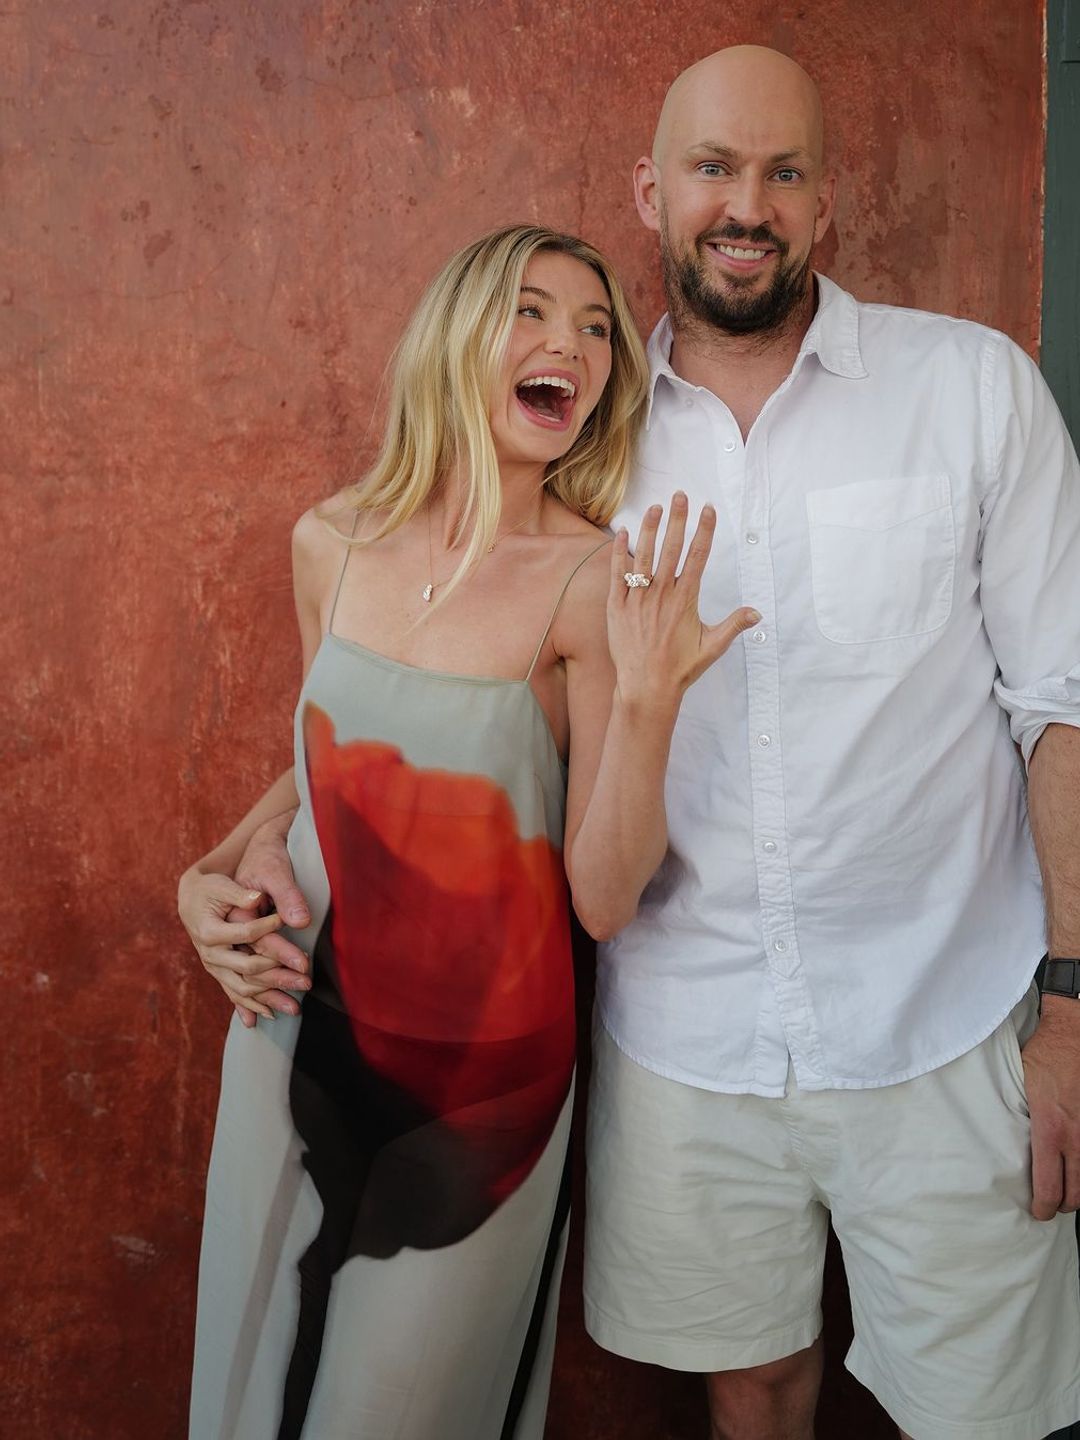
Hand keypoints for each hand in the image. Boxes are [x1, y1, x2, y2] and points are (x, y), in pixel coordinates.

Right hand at [177, 867, 310, 1023]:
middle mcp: (210, 955)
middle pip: (248, 968)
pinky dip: (251, 1007)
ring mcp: (214, 967)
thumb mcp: (222, 886)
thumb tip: (258, 898)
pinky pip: (235, 994)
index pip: (246, 934)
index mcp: (210, 932)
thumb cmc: (209, 890)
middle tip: (306, 977)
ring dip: (270, 999)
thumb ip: (241, 894)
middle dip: (278, 975)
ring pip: (242, 988)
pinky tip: (269, 1016)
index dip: (270, 930)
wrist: (191, 901)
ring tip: (295, 1006)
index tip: (295, 930)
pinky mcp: (219, 973)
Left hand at [609, 492, 758, 707]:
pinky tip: (622, 533)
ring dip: (650, 529)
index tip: (708, 510)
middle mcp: (662, 595)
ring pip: (644, 556)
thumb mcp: (711, 647)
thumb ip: (733, 626)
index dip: (704, 531)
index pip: (697, 557)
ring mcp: (637, 599)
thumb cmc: (679, 669)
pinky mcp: (616, 607)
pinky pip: (617, 574)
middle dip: (678, 519)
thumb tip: (756, 613)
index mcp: (685, 600)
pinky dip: (619, 553)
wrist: (645, 688)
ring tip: (656, 507)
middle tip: (681, 495)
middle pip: (672, 548)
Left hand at [1022, 995, 1079, 1217]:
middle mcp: (1075, 1137)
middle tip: (1053, 1205)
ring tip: (1068, 1191)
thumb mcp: (1020, 1090)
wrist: (1073, 1035)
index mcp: (1048, 1130)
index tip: (1038, 1212)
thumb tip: (1008, 1141)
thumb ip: (1020, 1120)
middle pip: (1076, 1194)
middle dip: (1063, 1205)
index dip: (1043, 1207)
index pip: (1049, 1186)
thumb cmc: (1043, 1058)